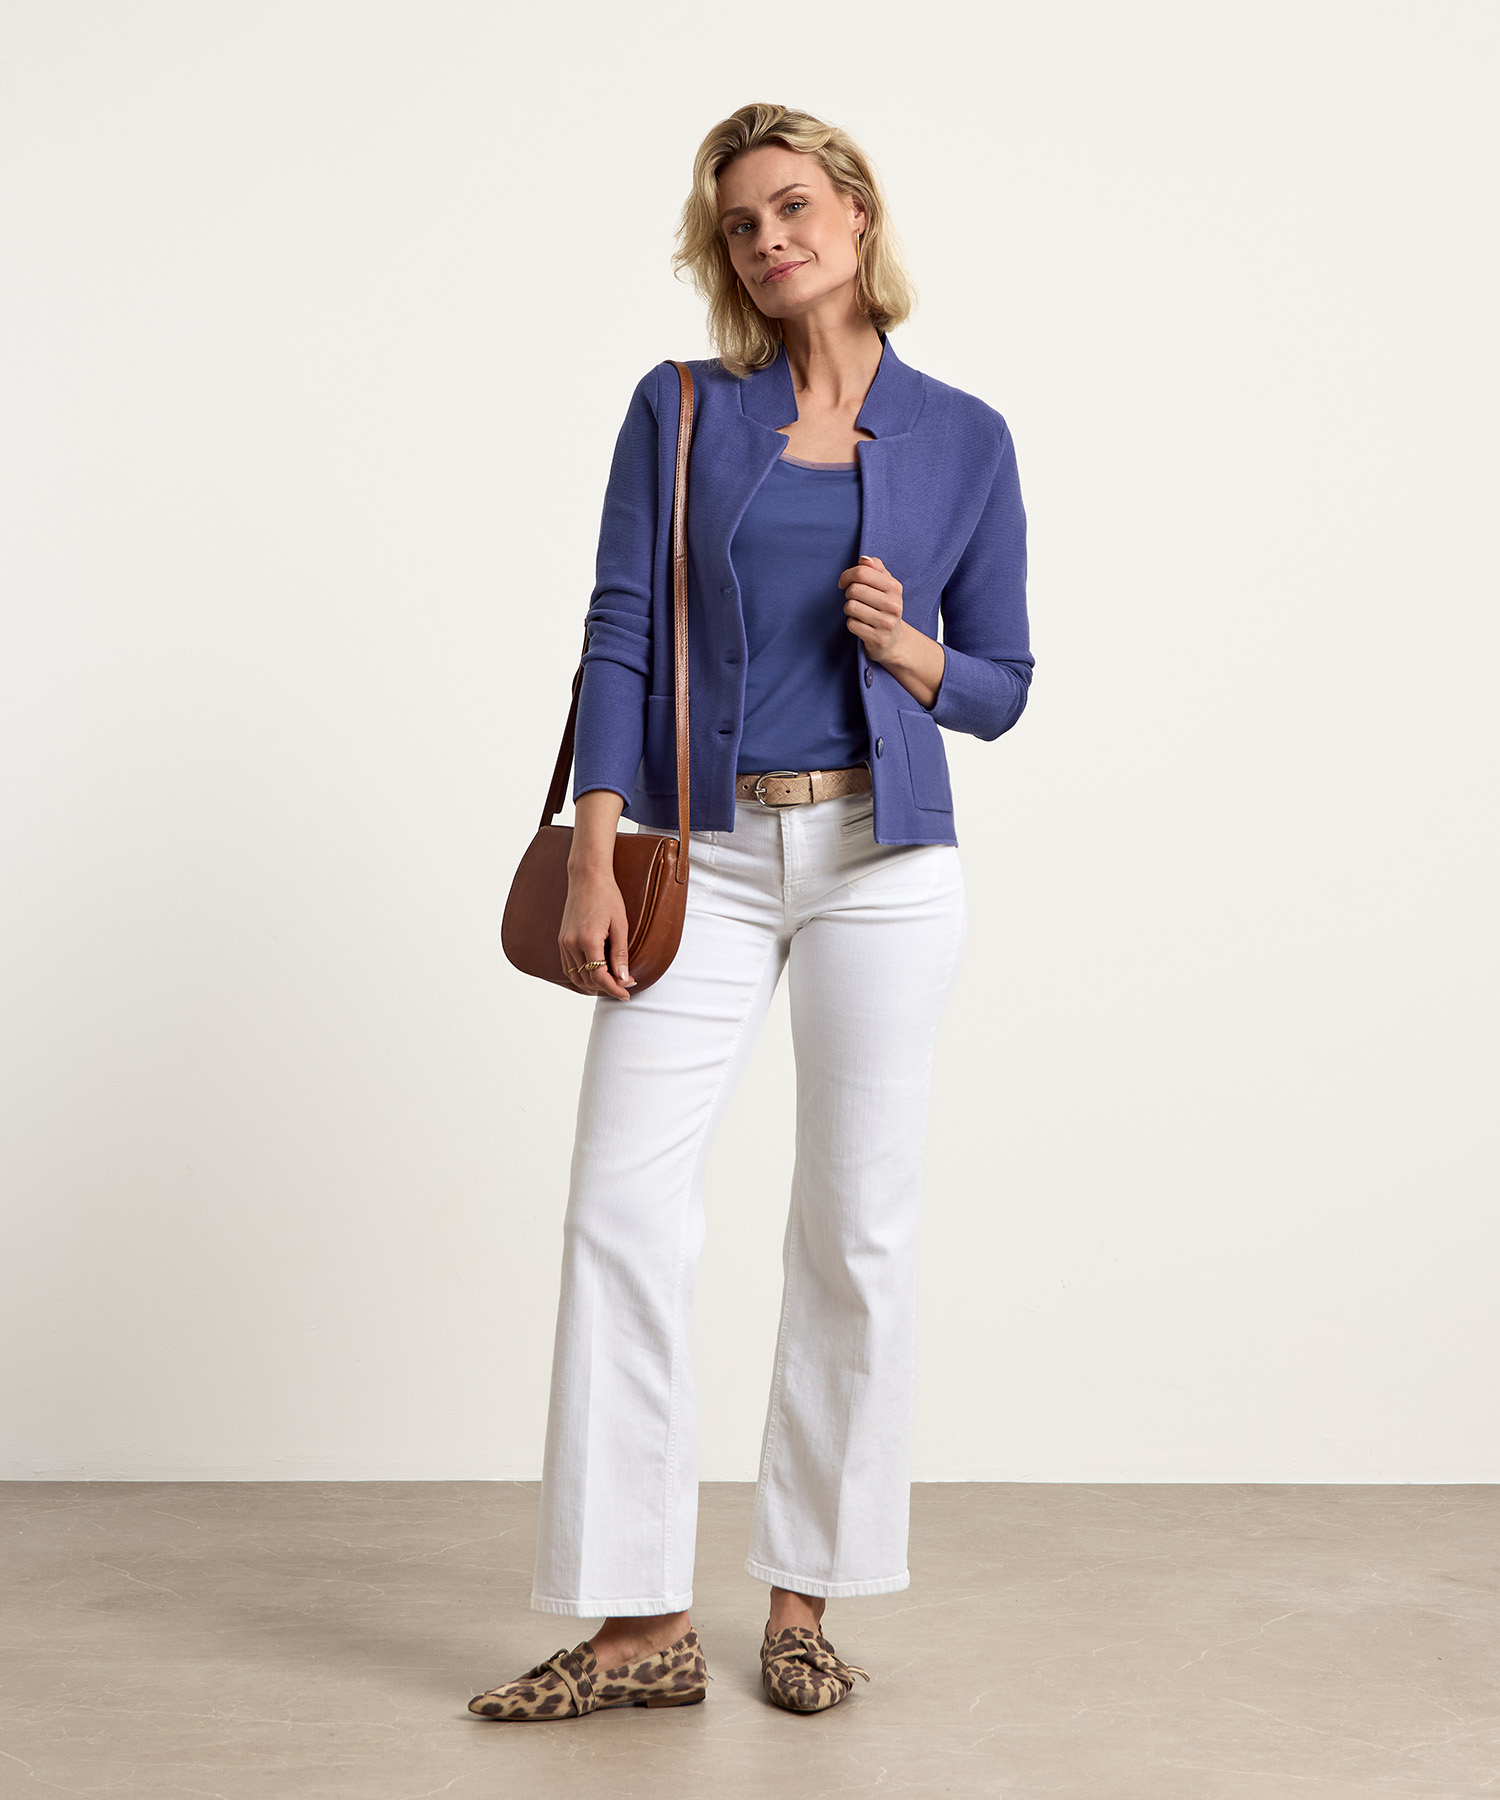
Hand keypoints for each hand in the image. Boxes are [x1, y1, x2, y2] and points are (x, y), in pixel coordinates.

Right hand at [558, 865, 634, 998]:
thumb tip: (624, 979)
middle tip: (625, 986)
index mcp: (588, 940)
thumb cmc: (607, 897)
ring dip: (593, 984)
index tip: (627, 995)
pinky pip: (569, 967)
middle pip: (587, 980)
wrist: (587, 877)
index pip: (600, 977)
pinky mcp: (561, 940)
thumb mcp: (621, 925)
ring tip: (612, 982)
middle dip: (606, 987)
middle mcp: (571, 944)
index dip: (615, 989)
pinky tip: (596, 974)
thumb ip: (620, 954)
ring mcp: (564, 942)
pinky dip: (582, 975)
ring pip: (576, 977)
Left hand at [838, 554, 946, 707]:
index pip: (862, 572)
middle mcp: (893, 605)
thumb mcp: (885, 585)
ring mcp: (886, 623)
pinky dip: (851, 623)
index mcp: (894, 587)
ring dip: (849, 609)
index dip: (847, 575)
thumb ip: (875, 568)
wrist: (894, 641)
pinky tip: (860, 624)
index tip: (844, 582)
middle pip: (854, 589)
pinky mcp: (877, 638)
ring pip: (851, 606)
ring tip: (857, 611)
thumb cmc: (885, 608)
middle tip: (853, 598)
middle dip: (848, 593)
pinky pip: (851, 624)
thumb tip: (864, 559)